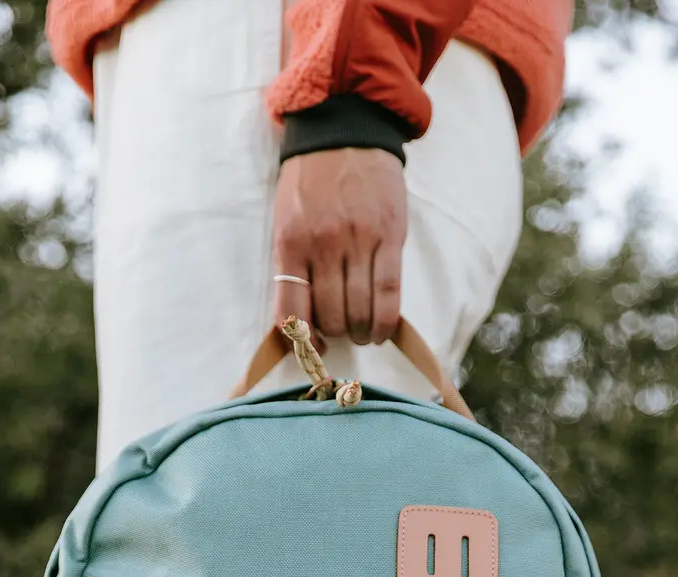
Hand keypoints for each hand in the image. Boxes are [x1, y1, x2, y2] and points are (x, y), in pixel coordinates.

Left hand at [272, 147, 406, 347]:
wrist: (345, 129)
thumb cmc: (311, 180)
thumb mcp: (287, 220)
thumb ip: (293, 266)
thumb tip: (302, 319)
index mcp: (292, 243)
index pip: (294, 312)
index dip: (305, 341)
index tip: (315, 346)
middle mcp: (324, 245)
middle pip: (332, 317)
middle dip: (338, 334)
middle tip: (344, 331)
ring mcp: (359, 241)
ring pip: (361, 312)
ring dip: (363, 333)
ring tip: (364, 332)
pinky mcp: (389, 237)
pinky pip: (389, 295)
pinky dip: (386, 322)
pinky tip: (382, 330)